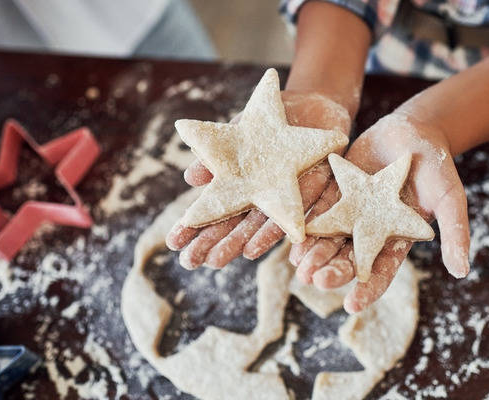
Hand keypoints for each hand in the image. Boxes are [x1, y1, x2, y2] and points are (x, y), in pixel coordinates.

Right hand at [166, 91, 350, 269]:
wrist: (316, 107)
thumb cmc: (274, 120)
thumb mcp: (241, 130)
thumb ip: (220, 153)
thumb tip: (190, 178)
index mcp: (243, 183)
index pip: (216, 208)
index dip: (194, 225)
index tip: (172, 242)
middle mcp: (262, 196)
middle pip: (236, 225)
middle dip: (212, 243)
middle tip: (188, 261)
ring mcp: (286, 198)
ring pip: (260, 227)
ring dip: (237, 244)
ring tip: (214, 261)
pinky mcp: (313, 195)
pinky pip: (292, 218)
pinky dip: (274, 233)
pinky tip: (254, 249)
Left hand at [290, 110, 470, 312]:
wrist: (415, 131)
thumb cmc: (437, 167)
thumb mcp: (450, 198)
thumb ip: (455, 232)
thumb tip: (462, 272)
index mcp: (395, 239)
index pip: (380, 271)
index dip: (367, 289)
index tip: (352, 305)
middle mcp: (370, 231)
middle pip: (349, 257)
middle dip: (333, 270)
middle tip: (316, 281)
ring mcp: (352, 212)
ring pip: (329, 237)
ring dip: (314, 253)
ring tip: (300, 267)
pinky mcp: (336, 191)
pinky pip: (318, 210)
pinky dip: (307, 223)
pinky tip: (293, 236)